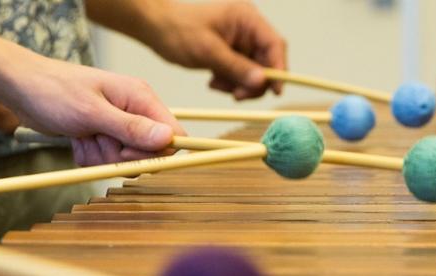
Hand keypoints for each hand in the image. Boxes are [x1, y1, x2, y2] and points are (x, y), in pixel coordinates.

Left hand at [5, 58, 182, 165]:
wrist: (21, 89)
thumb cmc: (54, 91)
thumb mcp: (92, 112)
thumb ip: (131, 127)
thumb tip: (169, 139)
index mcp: (139, 97)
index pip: (173, 134)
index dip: (156, 152)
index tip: (127, 154)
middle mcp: (133, 111)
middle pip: (147, 154)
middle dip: (119, 155)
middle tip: (96, 137)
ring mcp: (116, 126)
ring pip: (122, 161)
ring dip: (99, 156)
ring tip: (81, 133)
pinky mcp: (100, 137)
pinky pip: (104, 162)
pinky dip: (87, 156)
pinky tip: (75, 138)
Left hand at [136, 0, 286, 99]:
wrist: (156, 27)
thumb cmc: (178, 31)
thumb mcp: (208, 52)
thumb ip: (236, 67)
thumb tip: (262, 82)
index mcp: (247, 19)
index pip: (274, 45)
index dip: (279, 69)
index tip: (276, 91)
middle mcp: (247, 28)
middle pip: (266, 60)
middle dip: (253, 81)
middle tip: (236, 95)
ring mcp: (239, 40)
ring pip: (252, 70)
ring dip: (239, 83)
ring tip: (216, 84)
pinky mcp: (229, 52)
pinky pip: (239, 72)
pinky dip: (229, 81)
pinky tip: (212, 81)